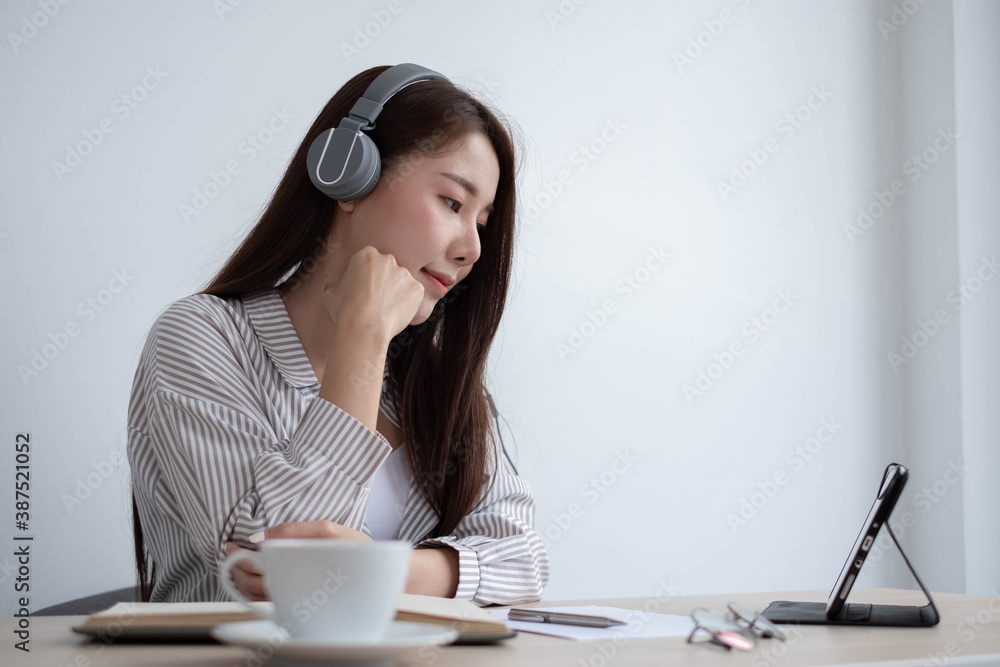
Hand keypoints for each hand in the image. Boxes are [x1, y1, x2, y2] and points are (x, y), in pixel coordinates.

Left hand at [223, 521, 372, 600]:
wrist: (379, 575)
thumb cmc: (356, 551)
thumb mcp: (327, 530)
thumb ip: (293, 531)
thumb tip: (261, 537)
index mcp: (298, 571)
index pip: (257, 567)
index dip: (239, 556)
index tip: (231, 544)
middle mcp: (294, 589)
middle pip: (251, 584)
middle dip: (235, 567)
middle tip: (230, 550)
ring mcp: (295, 598)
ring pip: (256, 595)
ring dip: (240, 579)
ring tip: (237, 562)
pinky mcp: (298, 601)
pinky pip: (267, 599)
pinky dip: (252, 589)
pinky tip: (252, 576)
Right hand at [322, 245, 423, 340]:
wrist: (365, 328)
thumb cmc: (346, 311)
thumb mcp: (331, 294)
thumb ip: (335, 285)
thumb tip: (334, 287)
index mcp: (366, 255)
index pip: (369, 261)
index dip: (366, 276)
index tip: (364, 289)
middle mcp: (388, 259)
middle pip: (388, 269)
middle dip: (384, 282)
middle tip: (376, 300)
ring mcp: (405, 273)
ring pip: (402, 282)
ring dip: (396, 292)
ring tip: (386, 309)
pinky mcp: (417, 288)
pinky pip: (414, 294)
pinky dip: (408, 303)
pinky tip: (396, 313)